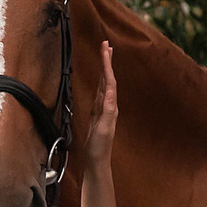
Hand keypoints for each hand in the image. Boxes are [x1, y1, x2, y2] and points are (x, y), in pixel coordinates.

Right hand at [83, 40, 118, 165]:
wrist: (96, 161)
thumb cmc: (99, 147)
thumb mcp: (103, 128)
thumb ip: (107, 110)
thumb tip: (109, 91)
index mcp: (110, 106)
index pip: (109, 80)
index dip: (107, 64)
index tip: (105, 48)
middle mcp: (108, 105)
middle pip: (108, 78)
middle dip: (107, 61)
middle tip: (106, 45)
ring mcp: (103, 109)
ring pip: (104, 84)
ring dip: (104, 69)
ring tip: (104, 56)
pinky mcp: (97, 114)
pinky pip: (99, 93)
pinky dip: (99, 82)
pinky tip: (99, 79)